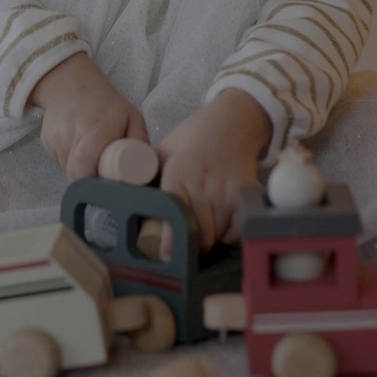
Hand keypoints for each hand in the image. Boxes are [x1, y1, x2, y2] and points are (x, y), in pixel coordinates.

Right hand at [29, 53, 148, 180]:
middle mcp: (73, 132)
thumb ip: (139, 140)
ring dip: (80, 170)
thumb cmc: (106, 102)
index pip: (86, 162)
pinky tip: (77, 146)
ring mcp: (56, 137)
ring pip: (67, 169)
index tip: (105, 183)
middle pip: (75, 172)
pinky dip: (69, 161)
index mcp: (98, 126)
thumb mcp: (131, 115)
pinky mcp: (45, 141)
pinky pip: (59, 161)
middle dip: (88, 180)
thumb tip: (145, 170)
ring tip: (91, 155)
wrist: (69, 82)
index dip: (94, 179)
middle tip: (100, 176)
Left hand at [157, 89, 270, 255]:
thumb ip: (151, 176)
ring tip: (201, 228)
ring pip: (219, 235)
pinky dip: (230, 234)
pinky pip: (238, 230)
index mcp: (180, 171)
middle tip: (182, 246)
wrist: (232, 121)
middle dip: (191, 245)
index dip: (170, 237)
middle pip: (201, 233)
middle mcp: (205, 183)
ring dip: (210, 239)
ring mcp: (228, 190)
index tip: (165, 255)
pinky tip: (221, 223)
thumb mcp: (166, 150)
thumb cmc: (193, 137)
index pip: (174, 210)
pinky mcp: (247, 194)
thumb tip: (129, 203)